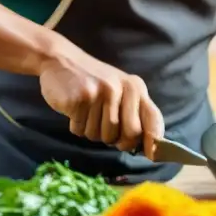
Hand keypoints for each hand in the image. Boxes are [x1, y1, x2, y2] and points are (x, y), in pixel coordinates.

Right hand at [37, 32, 163, 158]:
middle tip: (103, 127)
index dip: (155, 141)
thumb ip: (133, 114)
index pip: (152, 118)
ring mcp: (101, 93)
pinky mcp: (80, 98)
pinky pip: (80, 130)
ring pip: (101, 136)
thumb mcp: (119, 90)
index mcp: (135, 87)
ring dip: (91, 131)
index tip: (152, 156)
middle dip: (116, 140)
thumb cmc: (93, 82)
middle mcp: (122, 88)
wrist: (61, 60)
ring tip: (86, 111)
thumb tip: (147, 150)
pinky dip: (75, 125)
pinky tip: (74, 108)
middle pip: (129, 135)